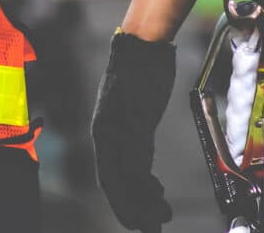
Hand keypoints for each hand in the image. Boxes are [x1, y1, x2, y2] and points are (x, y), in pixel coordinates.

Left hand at [91, 30, 177, 231]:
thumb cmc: (139, 75)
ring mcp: (117, 130)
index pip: (108, 177)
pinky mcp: (133, 123)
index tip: (136, 217)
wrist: (143, 47)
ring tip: (161, 217)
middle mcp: (104, 134)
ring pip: (126, 179)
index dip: (122, 201)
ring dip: (143, 203)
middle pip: (114, 184)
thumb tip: (140, 161)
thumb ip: (133, 136)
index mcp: (102, 131)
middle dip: (130, 210)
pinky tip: (160, 194)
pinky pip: (137, 164)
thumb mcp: (132, 112)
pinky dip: (148, 186)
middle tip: (148, 227)